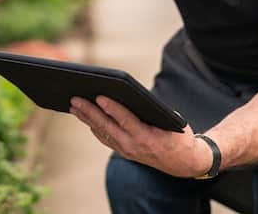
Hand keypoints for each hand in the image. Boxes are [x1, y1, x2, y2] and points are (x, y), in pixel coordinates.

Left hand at [69, 96, 209, 178]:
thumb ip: (151, 111)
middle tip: (75, 98)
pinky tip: (86, 118)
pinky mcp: (124, 152)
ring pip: (102, 132)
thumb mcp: (170, 121)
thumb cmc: (178, 136)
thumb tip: (128, 95)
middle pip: (107, 126)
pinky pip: (106, 139)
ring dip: (87, 119)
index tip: (99, 96)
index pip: (125, 120)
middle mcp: (133, 146)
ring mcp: (126, 151)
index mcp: (147, 138)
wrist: (183, 163)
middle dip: (89, 111)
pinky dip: (94, 127)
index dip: (112, 108)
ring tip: (74, 106)